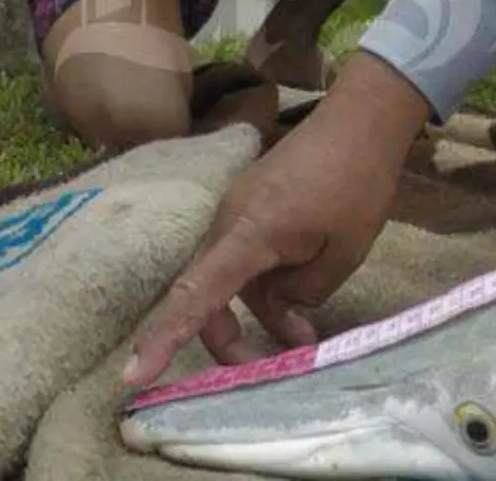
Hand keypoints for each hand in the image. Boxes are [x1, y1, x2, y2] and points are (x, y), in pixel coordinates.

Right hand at [121, 102, 406, 387]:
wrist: (362, 120)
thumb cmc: (357, 183)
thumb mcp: (344, 253)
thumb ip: (304, 291)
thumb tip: (281, 308)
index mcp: (248, 234)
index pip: (197, 294)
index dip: (165, 336)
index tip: (133, 375)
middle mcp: (229, 222)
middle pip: (208, 293)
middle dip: (230, 337)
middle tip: (268, 364)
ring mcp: (237, 212)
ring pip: (231, 278)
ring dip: (259, 311)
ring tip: (303, 335)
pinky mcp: (252, 207)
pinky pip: (245, 257)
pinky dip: (265, 284)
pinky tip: (299, 299)